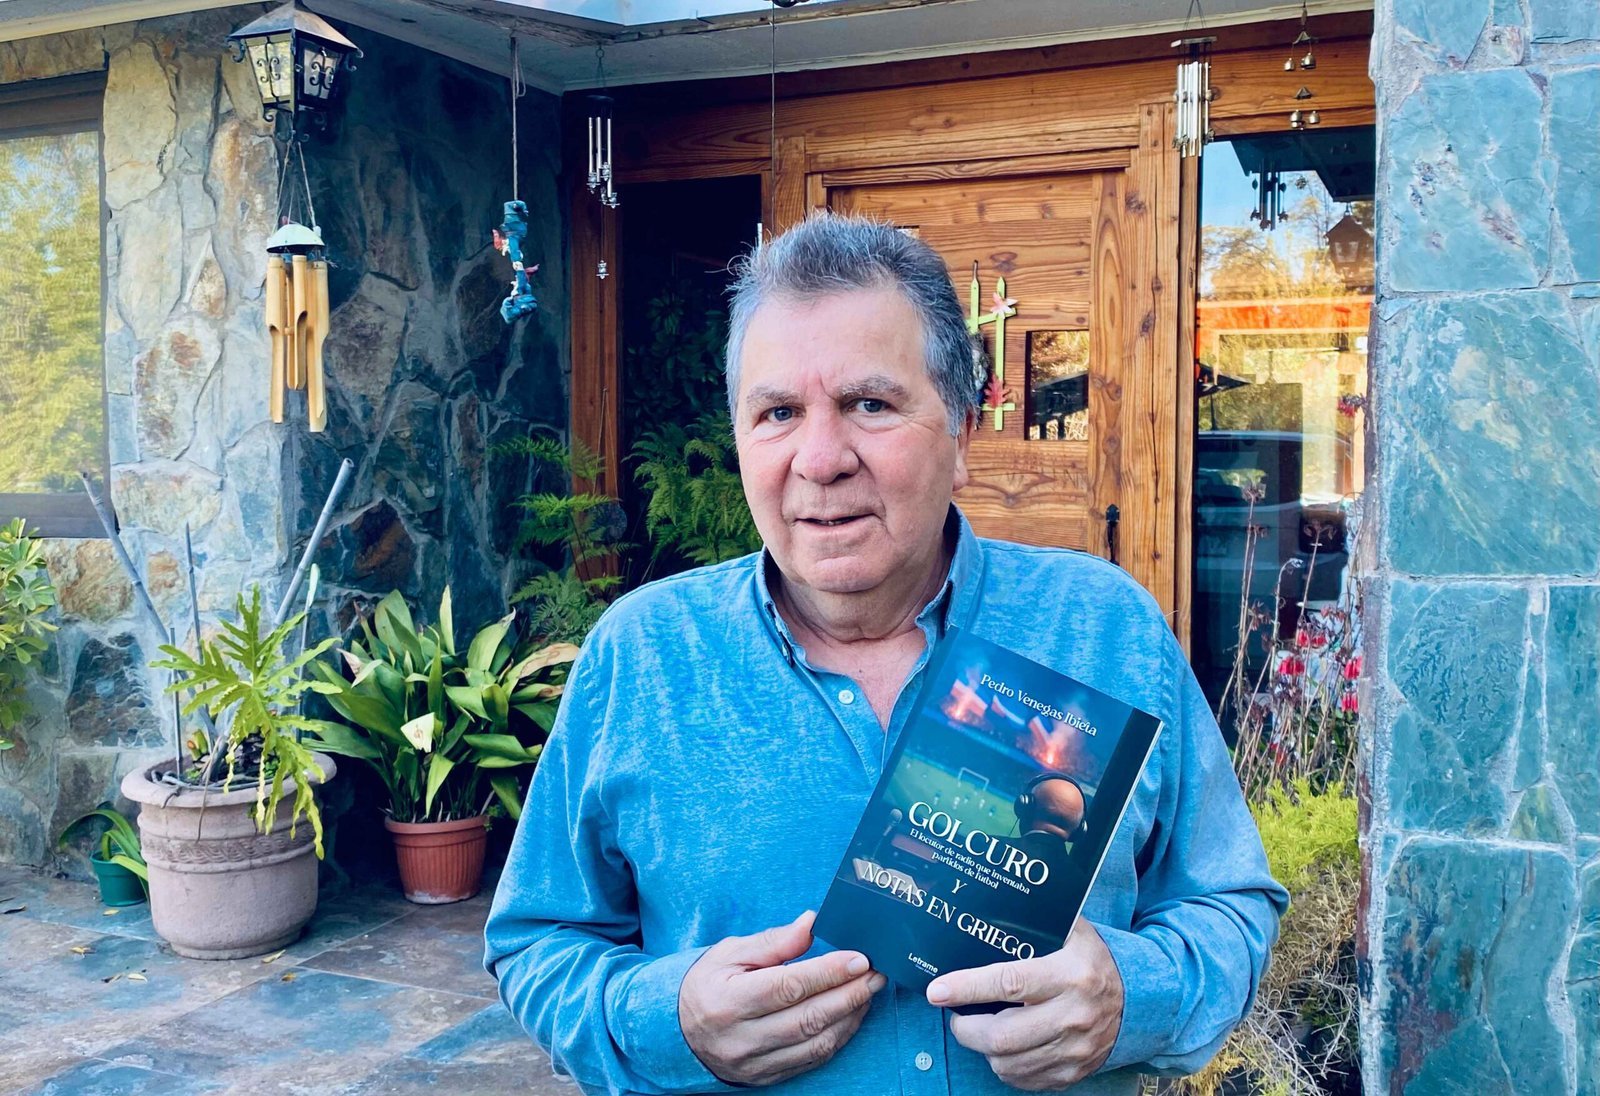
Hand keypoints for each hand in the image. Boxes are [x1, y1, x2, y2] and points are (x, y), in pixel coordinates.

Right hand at [680, 910, 885, 1086]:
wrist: (678, 1031)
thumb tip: (812, 923)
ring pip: (815, 1043)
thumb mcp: (731, 953)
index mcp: (728, 1000)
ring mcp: (754, 1062)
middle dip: (849, 994)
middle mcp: (741, 1037)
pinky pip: (812, 1060)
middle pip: (807, 1017)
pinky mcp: (765, 1077)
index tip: (859, 958)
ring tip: (868, 991)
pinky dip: (838, 1037)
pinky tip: (851, 1015)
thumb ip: (774, 941)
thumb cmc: (708, 984)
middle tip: (876, 973)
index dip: (827, 972)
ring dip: (850, 1016)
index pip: (787, 986)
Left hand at [925, 918, 1122, 1090]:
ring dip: (982, 1048)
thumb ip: (1038, 920)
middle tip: (955, 1015)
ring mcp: (1074, 1050)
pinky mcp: (1073, 1072)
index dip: (967, 988)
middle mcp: (1073, 1015)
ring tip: (977, 1029)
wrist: (1141, 1002)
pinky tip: (1002, 1048)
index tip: (937, 990)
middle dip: (966, 1029)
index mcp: (1070, 975)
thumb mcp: (1074, 932)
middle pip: (1002, 1035)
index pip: (1009, 983)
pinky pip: (1024, 1079)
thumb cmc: (1094, 960)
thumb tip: (991, 904)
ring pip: (1008, 1062)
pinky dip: (1004, 1066)